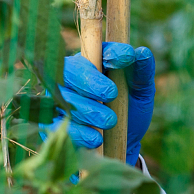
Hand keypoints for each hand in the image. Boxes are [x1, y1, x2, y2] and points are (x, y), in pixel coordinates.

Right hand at [47, 43, 154, 164]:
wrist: (122, 145)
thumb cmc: (130, 112)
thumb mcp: (142, 93)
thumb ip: (142, 73)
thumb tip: (142, 53)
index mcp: (93, 62)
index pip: (96, 49)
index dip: (110, 52)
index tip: (126, 58)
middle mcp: (71, 77)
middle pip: (69, 70)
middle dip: (90, 81)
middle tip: (111, 94)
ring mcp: (57, 101)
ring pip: (63, 98)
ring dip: (87, 110)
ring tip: (110, 121)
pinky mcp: (51, 125)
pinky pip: (55, 125)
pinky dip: (77, 132)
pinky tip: (96, 139)